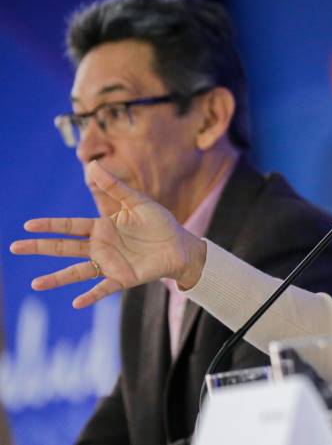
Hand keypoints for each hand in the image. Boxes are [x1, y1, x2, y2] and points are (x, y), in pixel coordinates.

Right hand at [9, 161, 206, 307]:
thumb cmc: (159, 223)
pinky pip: (104, 288)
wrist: (180, 245)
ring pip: (77, 271)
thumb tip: (92, 165)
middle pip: (65, 247)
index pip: (70, 226)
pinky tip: (77, 302)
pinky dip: (91, 295)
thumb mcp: (137, 202)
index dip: (50, 226)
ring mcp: (110, 264)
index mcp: (102, 228)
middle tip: (15, 247)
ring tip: (35, 284)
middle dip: (40, 247)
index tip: (28, 225)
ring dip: (57, 278)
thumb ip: (115, 187)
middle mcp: (100, 247)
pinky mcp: (123, 278)